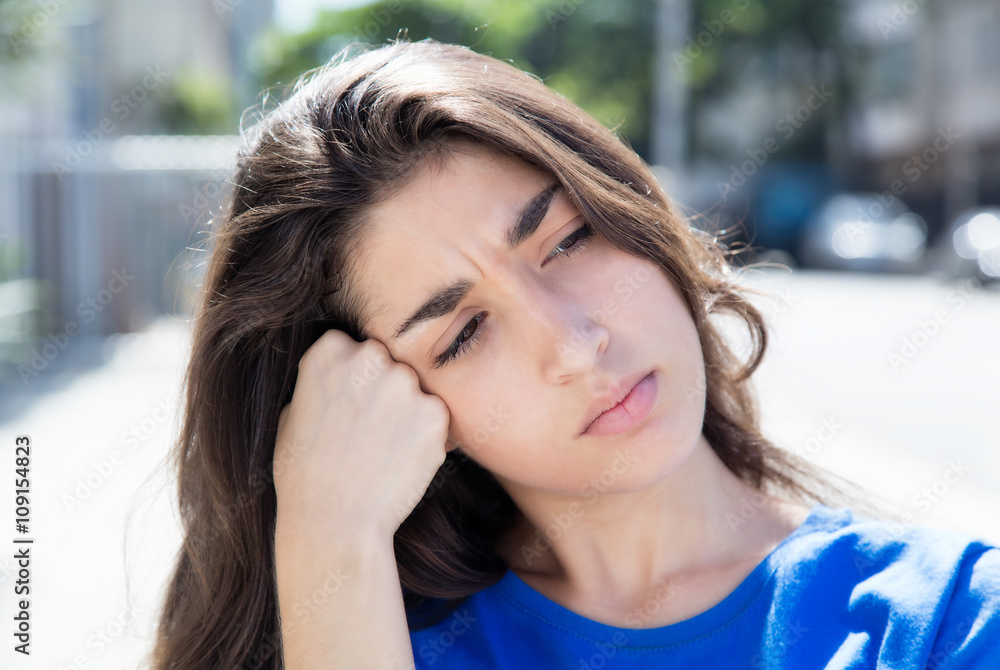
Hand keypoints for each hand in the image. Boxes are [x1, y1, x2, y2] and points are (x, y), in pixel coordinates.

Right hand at [273, 329, 452, 539]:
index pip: (352, 348)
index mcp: (328, 350)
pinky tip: (401, 460)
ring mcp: (406, 383)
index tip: (347, 407)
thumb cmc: (303, 475)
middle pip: (388, 362)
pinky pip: (435, 416)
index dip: (352, 379)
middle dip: (383, 389)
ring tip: (383, 450)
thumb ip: (322, 382)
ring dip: (407, 411)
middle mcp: (370, 357)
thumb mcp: (292, 413)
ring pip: (414, 388)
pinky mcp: (435, 412)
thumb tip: (340, 376)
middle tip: (370, 431)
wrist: (333, 523)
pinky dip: (427, 435)